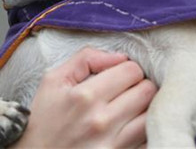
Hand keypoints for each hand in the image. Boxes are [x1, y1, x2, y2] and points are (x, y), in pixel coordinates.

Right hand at [13, 47, 155, 148]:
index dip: (127, 68)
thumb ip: (85, 58)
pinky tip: (130, 125)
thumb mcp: (54, 79)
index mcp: (85, 96)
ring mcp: (112, 144)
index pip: (131, 70)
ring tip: (130, 107)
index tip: (119, 74)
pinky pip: (146, 140)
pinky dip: (143, 129)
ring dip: (144, 107)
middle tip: (126, 89)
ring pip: (151, 115)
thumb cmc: (44, 117)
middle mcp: (101, 120)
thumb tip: (120, 56)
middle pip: (147, 91)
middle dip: (139, 85)